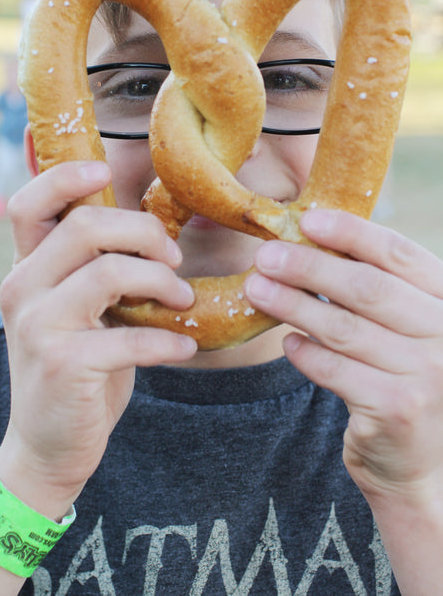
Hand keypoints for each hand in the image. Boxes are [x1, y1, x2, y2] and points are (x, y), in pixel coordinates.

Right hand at [0, 161, 195, 518]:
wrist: (47, 445)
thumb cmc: (75, 366)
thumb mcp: (73, 310)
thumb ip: (94, 269)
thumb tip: (153, 231)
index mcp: (26, 269)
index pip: (28, 203)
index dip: (64, 177)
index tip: (103, 170)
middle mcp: (23, 289)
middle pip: (85, 225)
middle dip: (144, 232)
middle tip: (173, 258)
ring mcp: (40, 326)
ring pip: (111, 271)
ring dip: (162, 283)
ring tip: (182, 300)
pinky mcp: (65, 363)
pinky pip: (132, 336)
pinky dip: (168, 340)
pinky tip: (183, 347)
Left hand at [244, 209, 442, 507]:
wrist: (424, 463)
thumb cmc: (405, 377)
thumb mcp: (409, 326)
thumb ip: (378, 287)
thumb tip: (311, 237)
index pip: (400, 255)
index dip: (351, 233)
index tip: (307, 219)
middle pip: (367, 288)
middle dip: (309, 267)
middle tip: (265, 256)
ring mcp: (427, 375)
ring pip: (343, 327)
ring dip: (293, 304)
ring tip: (256, 289)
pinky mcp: (396, 408)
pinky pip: (334, 369)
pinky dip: (305, 352)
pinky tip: (286, 341)